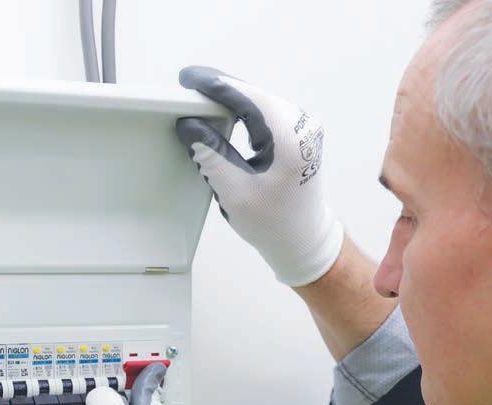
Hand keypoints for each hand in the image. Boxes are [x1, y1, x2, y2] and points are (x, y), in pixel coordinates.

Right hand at [175, 66, 343, 286]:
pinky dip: (243, 110)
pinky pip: (266, 112)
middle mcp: (301, 125)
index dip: (216, 85)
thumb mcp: (234, 191)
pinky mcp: (298, 135)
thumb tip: (189, 123)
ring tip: (200, 96)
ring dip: (231, 98)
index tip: (189, 77)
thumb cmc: (272, 223)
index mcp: (289, 139)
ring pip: (259, 101)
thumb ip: (211, 153)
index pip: (248, 99)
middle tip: (188, 83)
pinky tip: (223, 111)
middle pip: (254, 95)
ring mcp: (302, 128)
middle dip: (221, 88)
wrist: (303, 239)